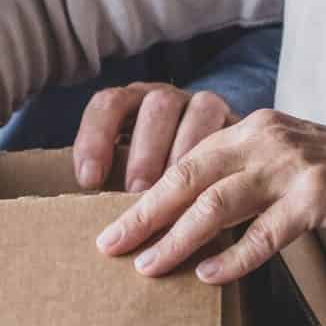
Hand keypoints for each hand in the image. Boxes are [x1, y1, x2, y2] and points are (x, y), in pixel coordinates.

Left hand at [71, 81, 236, 192]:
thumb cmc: (159, 175)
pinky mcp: (235, 122)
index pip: (108, 105)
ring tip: (176, 196)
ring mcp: (204, 105)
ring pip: (198, 111)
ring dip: (185, 154)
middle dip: (145, 152)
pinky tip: (213, 192)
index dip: (95, 138)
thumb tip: (92, 226)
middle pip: (156, 108)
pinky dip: (221, 158)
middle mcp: (168, 99)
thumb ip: (114, 180)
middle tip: (136, 192)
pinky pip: (229, 128)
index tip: (90, 180)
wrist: (227, 159)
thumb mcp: (131, 169)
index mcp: (133, 103)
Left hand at [97, 108, 325, 283]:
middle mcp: (268, 137)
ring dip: (178, 237)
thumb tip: (198, 217)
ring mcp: (293, 164)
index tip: (114, 222)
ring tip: (148, 267)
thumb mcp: (293, 166)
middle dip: (145, 213)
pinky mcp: (320, 195)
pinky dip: (235, 256)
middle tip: (109, 245)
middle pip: (189, 176)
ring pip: (218, 202)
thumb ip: (250, 180)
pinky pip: (266, 230)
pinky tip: (209, 276)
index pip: (187, 159)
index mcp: (256, 127)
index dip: (147, 192)